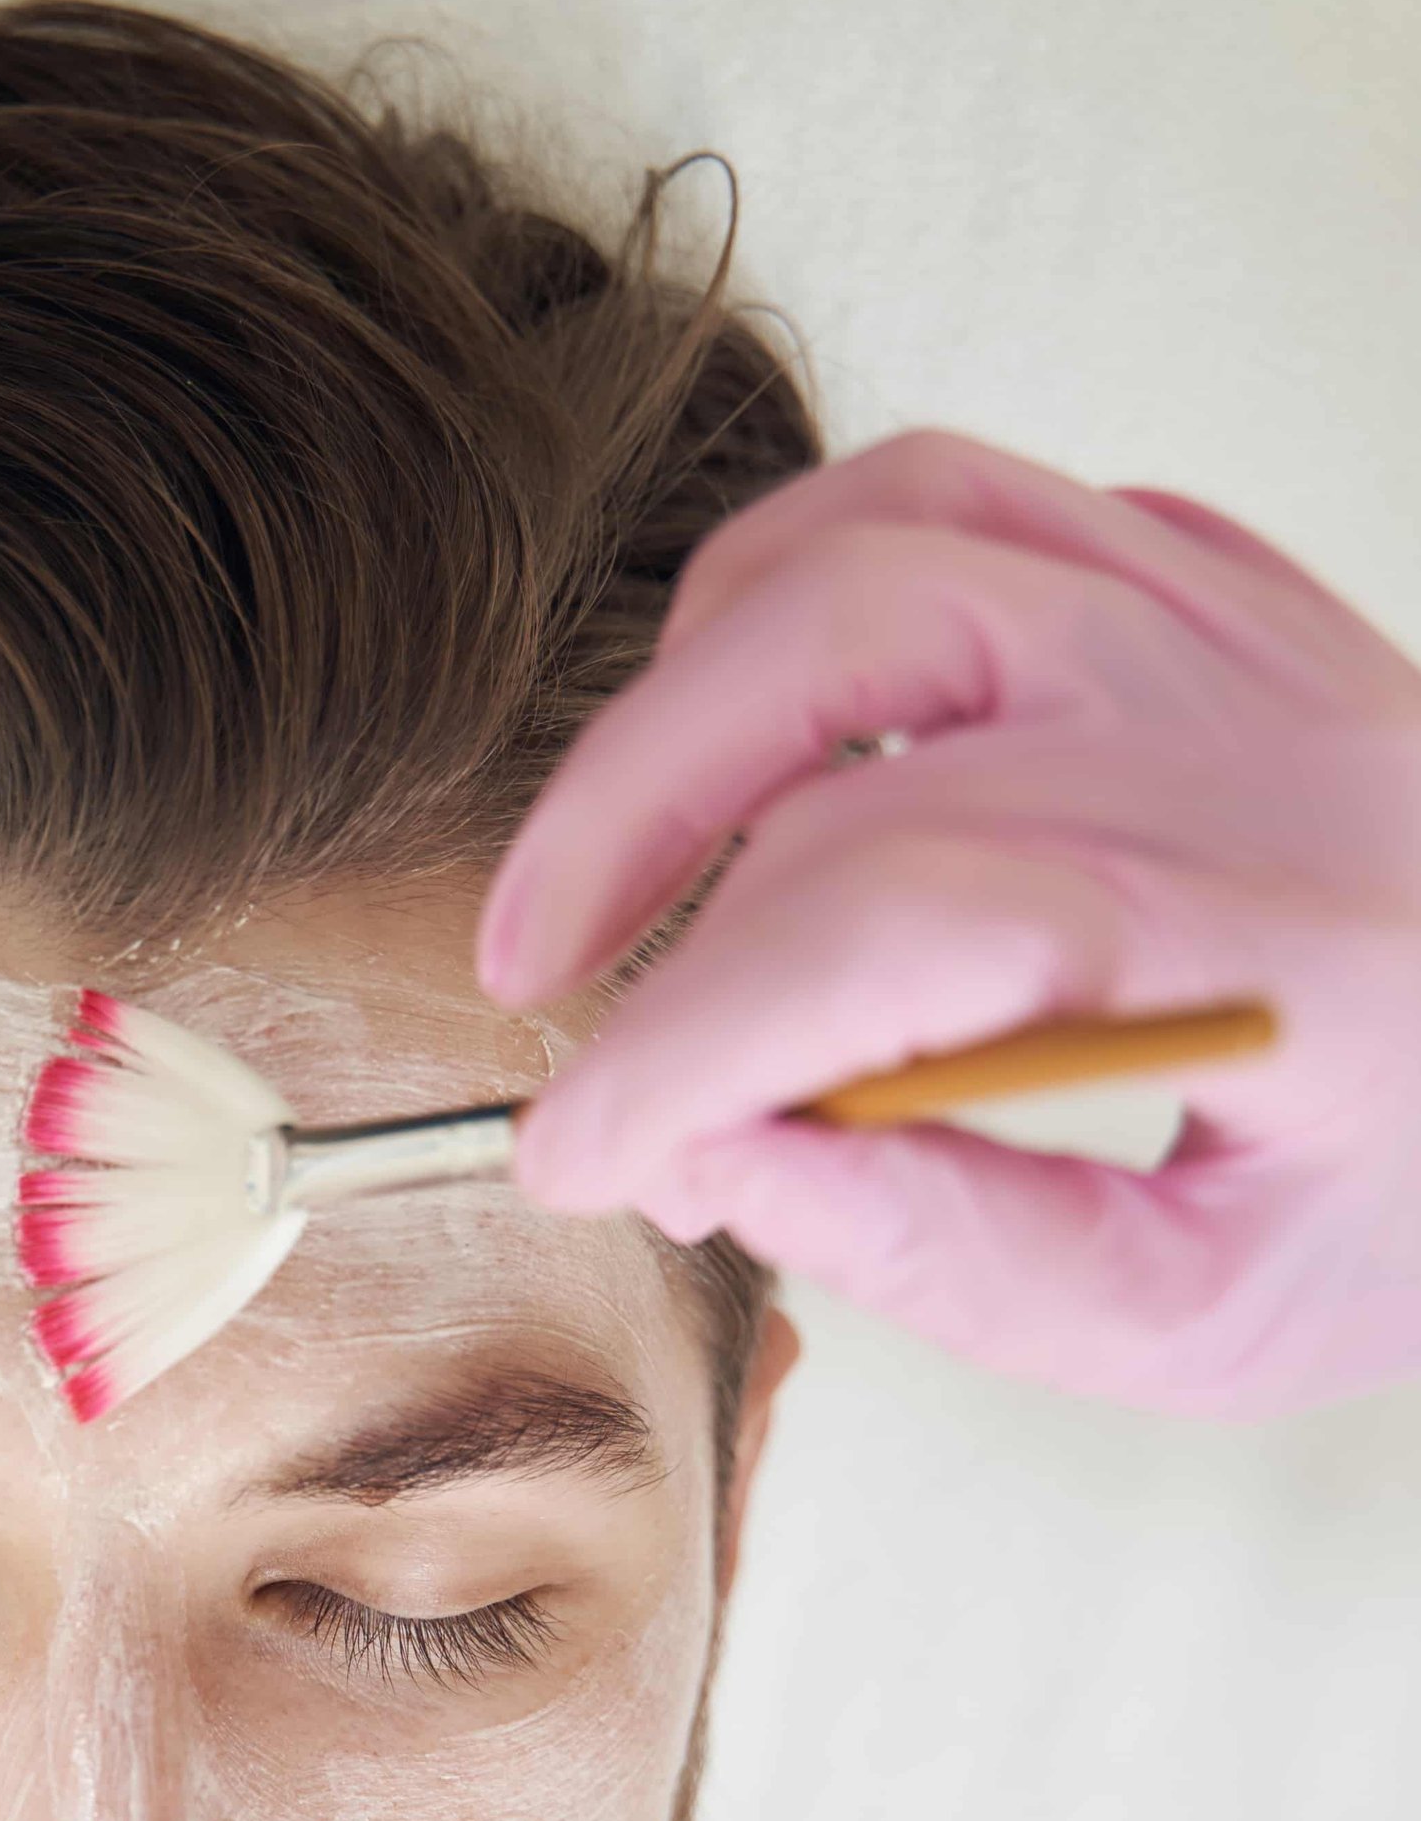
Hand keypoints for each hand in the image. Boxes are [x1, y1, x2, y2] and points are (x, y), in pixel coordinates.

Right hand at [476, 431, 1420, 1416]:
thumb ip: (964, 1254)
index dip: (689, 1040)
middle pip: (845, 665)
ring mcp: (1225, 611)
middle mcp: (1238, 719)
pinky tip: (773, 745)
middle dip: (635, 838)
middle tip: (544, 999)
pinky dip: (813, 592)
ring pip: (886, 530)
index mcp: (1277, 927)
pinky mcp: (1208, 571)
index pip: (893, 926)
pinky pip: (965, 501)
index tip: (579, 1155)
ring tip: (621, 850)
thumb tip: (713, 1168)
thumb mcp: (1222, 1319)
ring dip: (700, 680)